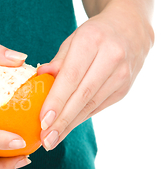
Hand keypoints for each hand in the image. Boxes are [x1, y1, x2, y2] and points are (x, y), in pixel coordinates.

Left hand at [37, 6, 153, 149]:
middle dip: (62, 120)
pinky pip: (98, 107)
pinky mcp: (124, 88)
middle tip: (45, 139)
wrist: (129, 29)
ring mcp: (121, 75)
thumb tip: (38, 77)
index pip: (71, 76)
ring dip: (70, 125)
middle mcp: (111, 58)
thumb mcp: (72, 40)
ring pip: (91, 105)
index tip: (42, 121)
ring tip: (52, 140)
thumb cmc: (92, 35)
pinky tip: (65, 129)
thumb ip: (56, 61)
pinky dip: (80, 119)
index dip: (56, 101)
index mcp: (92, 41)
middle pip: (82, 95)